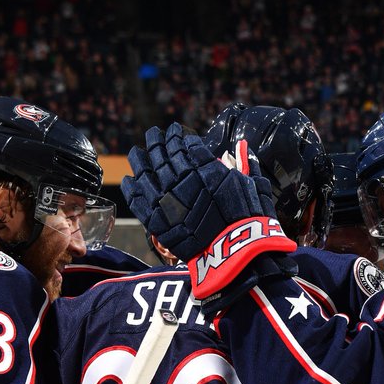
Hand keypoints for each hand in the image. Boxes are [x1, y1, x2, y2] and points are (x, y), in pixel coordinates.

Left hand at [123, 123, 294, 298]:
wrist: (235, 251)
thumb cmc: (249, 220)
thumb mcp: (255, 186)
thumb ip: (246, 165)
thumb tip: (245, 148)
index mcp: (205, 167)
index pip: (185, 143)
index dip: (179, 135)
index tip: (177, 132)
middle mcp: (182, 179)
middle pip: (162, 152)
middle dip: (157, 141)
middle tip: (153, 135)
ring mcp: (166, 199)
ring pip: (145, 171)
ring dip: (139, 159)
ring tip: (136, 152)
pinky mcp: (157, 220)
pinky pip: (137, 200)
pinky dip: (131, 188)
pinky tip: (129, 181)